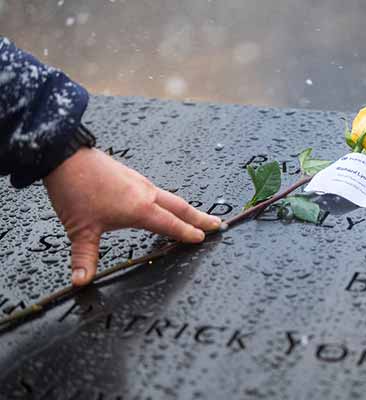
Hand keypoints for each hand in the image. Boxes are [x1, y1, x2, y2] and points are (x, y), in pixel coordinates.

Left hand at [43, 148, 220, 285]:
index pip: (171, 224)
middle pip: (181, 207)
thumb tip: (81, 281)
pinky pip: (159, 192)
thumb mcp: (81, 230)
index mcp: (140, 208)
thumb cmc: (76, 190)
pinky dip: (170, 201)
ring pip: (170, 198)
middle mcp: (146, 194)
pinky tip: (165, 205)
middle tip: (217, 225)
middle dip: (200, 217)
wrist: (65, 155)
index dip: (188, 233)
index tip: (203, 238)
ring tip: (197, 216)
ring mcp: (140, 183)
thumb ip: (84, 257)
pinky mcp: (132, 177)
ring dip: (187, 208)